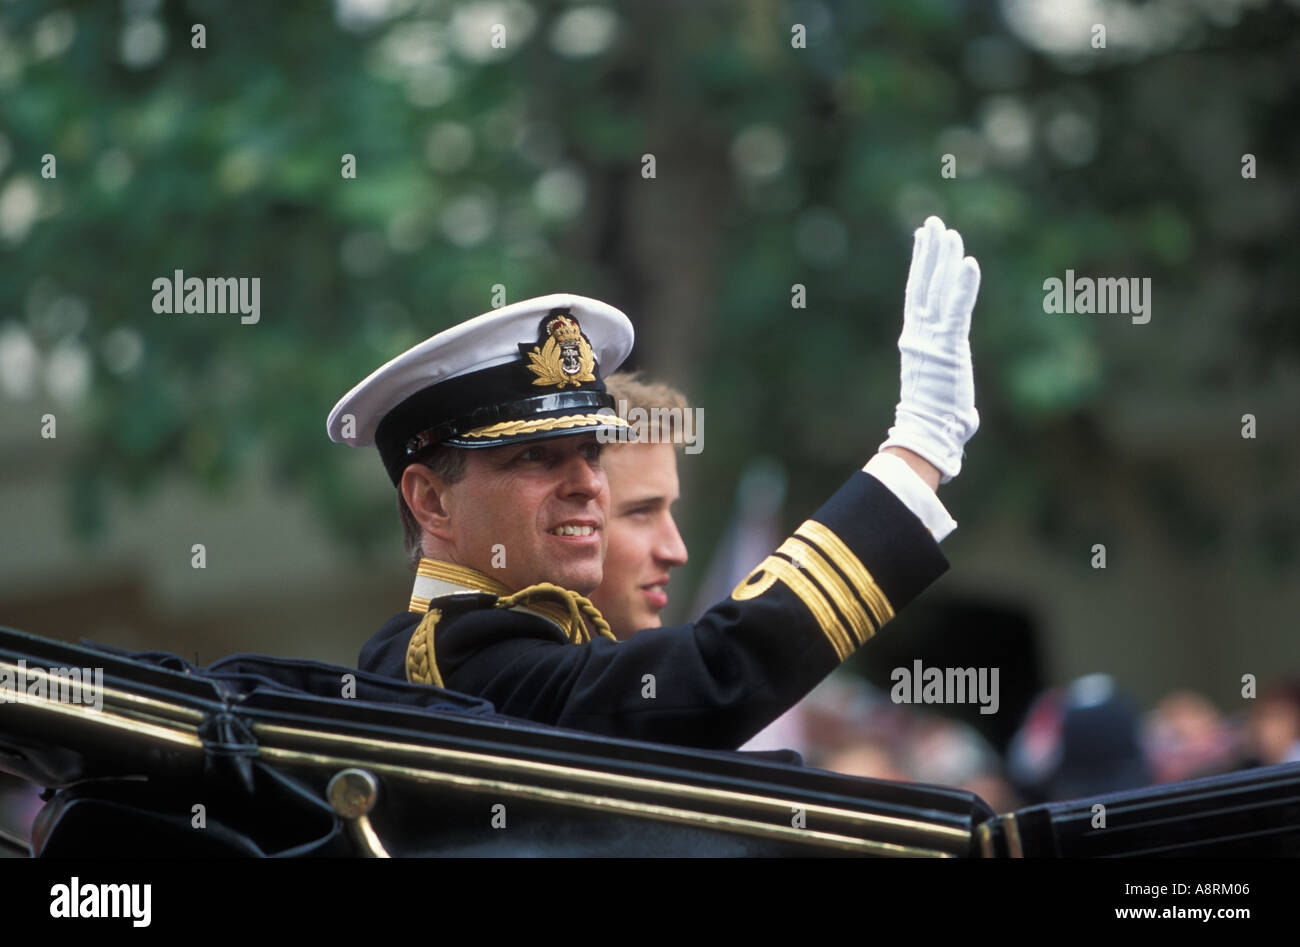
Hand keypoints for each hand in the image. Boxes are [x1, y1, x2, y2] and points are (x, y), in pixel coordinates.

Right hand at [878, 215, 980, 483]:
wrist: (927, 433)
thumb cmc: (936, 425)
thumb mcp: (946, 402)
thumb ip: (957, 403)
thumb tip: (966, 419)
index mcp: (917, 341)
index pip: (918, 295)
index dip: (921, 266)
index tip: (924, 241)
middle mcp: (919, 334)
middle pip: (923, 283)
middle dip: (928, 251)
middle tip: (932, 222)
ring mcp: (931, 338)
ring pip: (936, 288)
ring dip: (942, 258)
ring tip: (945, 230)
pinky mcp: (948, 344)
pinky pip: (956, 307)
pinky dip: (962, 284)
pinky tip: (968, 260)